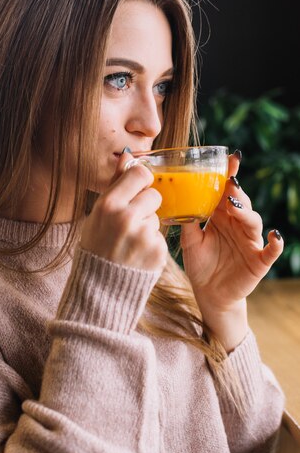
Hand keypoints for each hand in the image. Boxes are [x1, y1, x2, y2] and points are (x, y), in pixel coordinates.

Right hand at [81, 153, 167, 272]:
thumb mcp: (98, 213)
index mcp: (109, 204)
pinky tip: (137, 254)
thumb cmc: (96, 245)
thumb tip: (127, 155)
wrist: (100, 288)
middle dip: (146, 206)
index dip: (141, 181)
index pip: (140, 174)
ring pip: (157, 217)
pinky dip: (152, 244)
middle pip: (153, 195)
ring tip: (130, 243)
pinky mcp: (158, 251)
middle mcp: (126, 217)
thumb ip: (115, 184)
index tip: (137, 189)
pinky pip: (160, 236)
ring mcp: (144, 235)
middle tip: (130, 222)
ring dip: (148, 226)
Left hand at [180, 151, 283, 350]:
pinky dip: (275, 242)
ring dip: (245, 212)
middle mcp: (237, 224)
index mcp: (221, 216)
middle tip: (229, 180)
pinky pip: (271, 250)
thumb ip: (187, 222)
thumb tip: (177, 200)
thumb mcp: (189, 242)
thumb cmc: (200, 264)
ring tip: (234, 205)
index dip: (229, 175)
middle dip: (236, 190)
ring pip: (253, 221)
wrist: (209, 294)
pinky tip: (273, 235)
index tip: (230, 158)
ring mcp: (250, 241)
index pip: (226, 191)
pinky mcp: (259, 260)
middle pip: (240, 202)